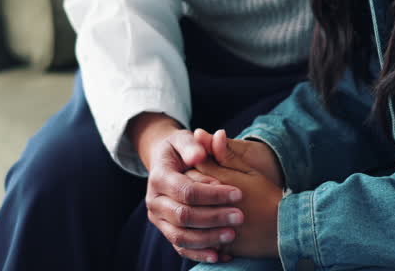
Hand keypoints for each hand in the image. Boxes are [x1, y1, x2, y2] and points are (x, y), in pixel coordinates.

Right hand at [130, 114, 243, 264]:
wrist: (166, 162)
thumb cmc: (181, 149)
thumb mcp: (184, 139)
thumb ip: (193, 145)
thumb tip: (199, 154)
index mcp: (158, 177)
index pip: (187, 190)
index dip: (213, 194)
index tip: (239, 193)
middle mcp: (154, 201)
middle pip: (183, 216)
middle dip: (214, 218)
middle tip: (240, 217)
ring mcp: (159, 219)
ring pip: (181, 236)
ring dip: (208, 239)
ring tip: (232, 235)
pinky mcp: (166, 231)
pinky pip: (181, 248)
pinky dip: (201, 254)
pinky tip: (222, 255)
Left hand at [195, 130, 283, 258]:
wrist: (285, 227)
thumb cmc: (267, 196)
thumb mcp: (249, 172)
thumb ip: (228, 155)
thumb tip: (216, 133)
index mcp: (223, 182)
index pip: (195, 170)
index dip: (192, 167)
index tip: (194, 167)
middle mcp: (217, 204)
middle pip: (188, 192)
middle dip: (187, 188)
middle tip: (191, 187)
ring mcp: (217, 225)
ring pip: (191, 217)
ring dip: (190, 211)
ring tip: (195, 208)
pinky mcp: (219, 244)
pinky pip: (198, 238)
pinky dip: (196, 232)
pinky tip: (200, 228)